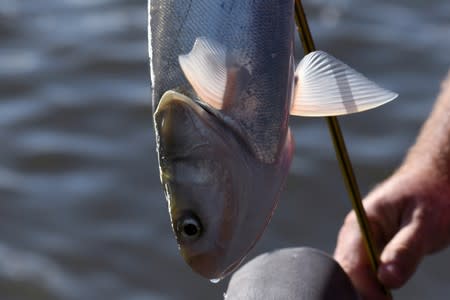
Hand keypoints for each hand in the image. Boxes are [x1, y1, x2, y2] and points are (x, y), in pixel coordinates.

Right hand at [334, 162, 449, 298]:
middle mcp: (355, 232)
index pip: (350, 262)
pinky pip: (366, 270)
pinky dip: (375, 282)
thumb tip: (387, 280)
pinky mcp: (372, 247)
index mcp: (361, 222)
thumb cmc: (432, 194)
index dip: (363, 286)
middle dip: (362, 289)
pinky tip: (388, 285)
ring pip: (354, 273)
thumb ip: (405, 249)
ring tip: (387, 295)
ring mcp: (362, 240)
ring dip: (369, 287)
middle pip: (346, 270)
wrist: (435, 178)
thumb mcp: (424, 223)